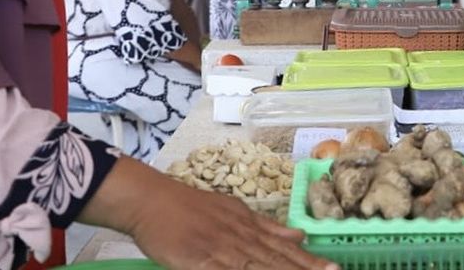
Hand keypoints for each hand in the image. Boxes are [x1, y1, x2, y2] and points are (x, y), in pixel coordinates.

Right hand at [86, 159, 334, 269]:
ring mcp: (220, 249)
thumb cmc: (192, 208)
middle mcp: (240, 237)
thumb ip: (267, 227)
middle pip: (276, 261)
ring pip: (257, 267)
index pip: (285, 249)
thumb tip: (299, 235)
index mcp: (250, 226)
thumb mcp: (235, 211)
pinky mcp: (198, 260)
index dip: (310, 263)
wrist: (153, 201)